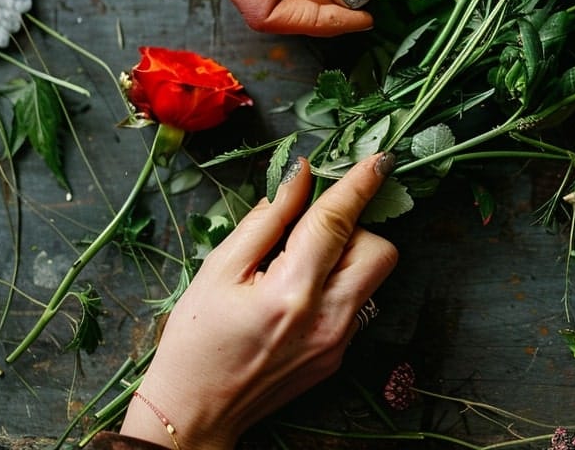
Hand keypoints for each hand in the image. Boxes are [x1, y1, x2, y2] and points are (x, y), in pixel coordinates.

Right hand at [121, 153, 398, 449]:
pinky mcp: (340, 355)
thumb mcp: (219, 270)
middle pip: (378, 249)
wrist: (196, 415)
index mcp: (292, 292)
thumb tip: (301, 176)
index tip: (379, 159)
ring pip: (373, 275)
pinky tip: (297, 296)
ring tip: (299, 265)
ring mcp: (339, 341)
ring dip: (347, 255)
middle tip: (308, 233)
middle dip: (354, 228)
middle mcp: (327, 318)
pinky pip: (357, 301)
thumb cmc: (195, 342)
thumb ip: (267, 219)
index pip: (337, 222)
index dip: (358, 184)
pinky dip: (337, 284)